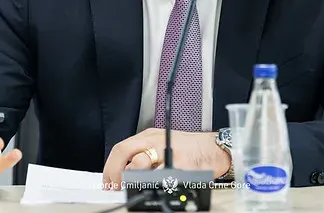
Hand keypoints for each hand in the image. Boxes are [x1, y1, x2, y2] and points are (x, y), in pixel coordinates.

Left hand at [102, 128, 230, 188]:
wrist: (214, 148)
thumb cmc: (190, 149)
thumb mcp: (162, 143)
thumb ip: (145, 153)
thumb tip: (126, 173)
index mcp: (149, 136)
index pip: (121, 148)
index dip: (111, 168)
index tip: (109, 182)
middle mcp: (156, 141)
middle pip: (125, 152)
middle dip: (115, 173)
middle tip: (116, 187)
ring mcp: (167, 152)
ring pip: (139, 163)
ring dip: (131, 178)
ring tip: (133, 188)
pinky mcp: (180, 164)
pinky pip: (161, 176)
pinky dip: (154, 184)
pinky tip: (155, 188)